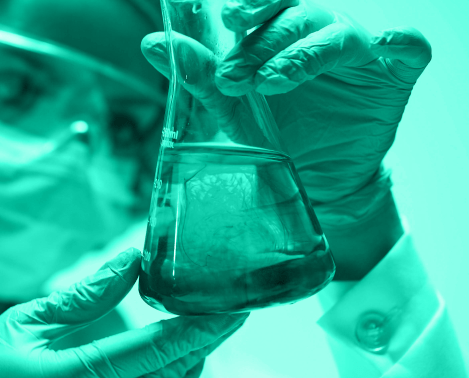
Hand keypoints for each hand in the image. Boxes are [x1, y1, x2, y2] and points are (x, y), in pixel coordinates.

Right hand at [0, 248, 247, 377]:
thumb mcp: (21, 325)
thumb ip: (85, 296)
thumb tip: (130, 262)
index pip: (157, 350)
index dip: (203, 327)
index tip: (234, 306)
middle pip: (171, 377)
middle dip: (205, 343)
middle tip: (226, 311)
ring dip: (190, 369)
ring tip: (202, 334)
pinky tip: (170, 372)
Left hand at [142, 0, 430, 226]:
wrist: (314, 179)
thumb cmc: (275, 135)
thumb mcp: (232, 108)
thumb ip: (199, 74)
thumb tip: (151, 42)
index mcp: (281, 35)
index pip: (265, 10)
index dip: (248, 13)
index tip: (227, 30)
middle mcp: (318, 35)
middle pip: (296, 18)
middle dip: (265, 43)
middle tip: (237, 73)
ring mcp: (358, 54)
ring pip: (337, 34)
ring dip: (304, 53)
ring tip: (273, 81)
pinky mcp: (393, 75)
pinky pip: (408, 49)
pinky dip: (401, 43)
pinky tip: (386, 44)